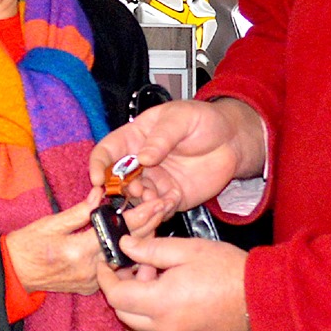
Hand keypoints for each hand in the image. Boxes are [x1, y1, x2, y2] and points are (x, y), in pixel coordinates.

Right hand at [1, 190, 167, 294]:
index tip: (158, 201)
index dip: (142, 214)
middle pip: (130, 246)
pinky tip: (137, 241)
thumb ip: (80, 211)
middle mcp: (90, 269)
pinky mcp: (92, 287)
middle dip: (151, 224)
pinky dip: (128, 254)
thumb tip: (101, 193)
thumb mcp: (50, 223)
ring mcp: (92, 281)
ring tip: (156, 220)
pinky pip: (116, 269)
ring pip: (127, 259)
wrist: (13, 274)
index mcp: (78, 250)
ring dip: (142, 240)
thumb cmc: (26, 246)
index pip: (118, 230)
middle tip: (166, 205)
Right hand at [88, 98, 265, 214]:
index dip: (98, 166)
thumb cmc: (204, 121)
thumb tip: (143, 157)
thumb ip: (162, 137)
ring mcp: (154, 182)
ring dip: (138, 204)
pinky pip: (157, 211)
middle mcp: (139, 163)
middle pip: (115, 181)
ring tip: (154, 199)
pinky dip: (159, 212)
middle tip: (132, 192)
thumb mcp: (181, 118)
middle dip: (118, 190)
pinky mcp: (170, 197)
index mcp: (133, 139)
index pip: (106, 153)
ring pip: (134, 200)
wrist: (233, 141)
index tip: (98, 179)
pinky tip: (170, 203)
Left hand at [96, 234, 251, 330]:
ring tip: (154, 284)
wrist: (264, 298)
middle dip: (122, 287)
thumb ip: (151, 249)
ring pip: (135, 328)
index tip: (107, 262)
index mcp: (161, 301)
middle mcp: (164, 326)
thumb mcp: (188, 250)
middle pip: (122, 312)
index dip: (106, 277)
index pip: (116, 295)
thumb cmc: (230, 271)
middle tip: (139, 267)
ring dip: (134, 307)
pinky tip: (146, 320)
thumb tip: (124, 245)